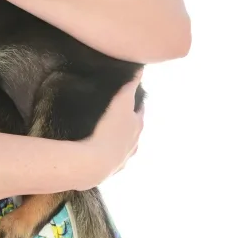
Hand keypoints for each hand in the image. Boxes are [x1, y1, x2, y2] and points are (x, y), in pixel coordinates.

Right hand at [77, 73, 143, 189]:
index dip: (137, 104)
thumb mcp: (120, 102)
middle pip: (136, 129)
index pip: (140, 111)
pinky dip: (113, 154)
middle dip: (131, 121)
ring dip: (124, 140)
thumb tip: (141, 69)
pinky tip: (105, 152)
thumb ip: (130, 86)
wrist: (96, 162)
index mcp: (137, 125)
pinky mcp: (113, 168)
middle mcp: (134, 142)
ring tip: (113, 134)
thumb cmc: (109, 130)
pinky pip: (115, 159)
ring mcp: (124, 156)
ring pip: (128, 146)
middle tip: (121, 113)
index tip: (132, 97)